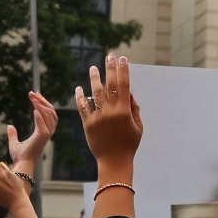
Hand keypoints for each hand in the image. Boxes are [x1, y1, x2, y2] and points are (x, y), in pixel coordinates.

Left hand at [8, 91, 58, 165]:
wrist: (21, 164)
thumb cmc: (19, 156)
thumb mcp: (14, 143)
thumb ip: (13, 134)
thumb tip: (9, 126)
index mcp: (43, 132)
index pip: (47, 114)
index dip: (42, 103)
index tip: (35, 95)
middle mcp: (47, 132)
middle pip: (51, 112)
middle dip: (43, 101)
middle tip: (33, 93)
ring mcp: (46, 134)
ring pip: (49, 115)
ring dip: (41, 104)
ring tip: (33, 97)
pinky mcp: (43, 136)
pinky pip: (44, 123)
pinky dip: (40, 115)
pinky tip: (34, 108)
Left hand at [76, 55, 142, 169]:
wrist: (114, 161)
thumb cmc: (129, 144)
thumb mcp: (138, 126)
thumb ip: (133, 108)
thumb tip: (128, 92)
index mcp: (124, 111)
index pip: (124, 86)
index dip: (123, 71)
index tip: (123, 59)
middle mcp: (110, 112)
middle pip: (110, 86)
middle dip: (110, 69)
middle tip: (109, 57)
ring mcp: (97, 117)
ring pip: (95, 94)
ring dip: (94, 79)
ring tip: (93, 68)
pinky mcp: (87, 124)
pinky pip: (83, 107)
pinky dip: (80, 97)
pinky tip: (79, 88)